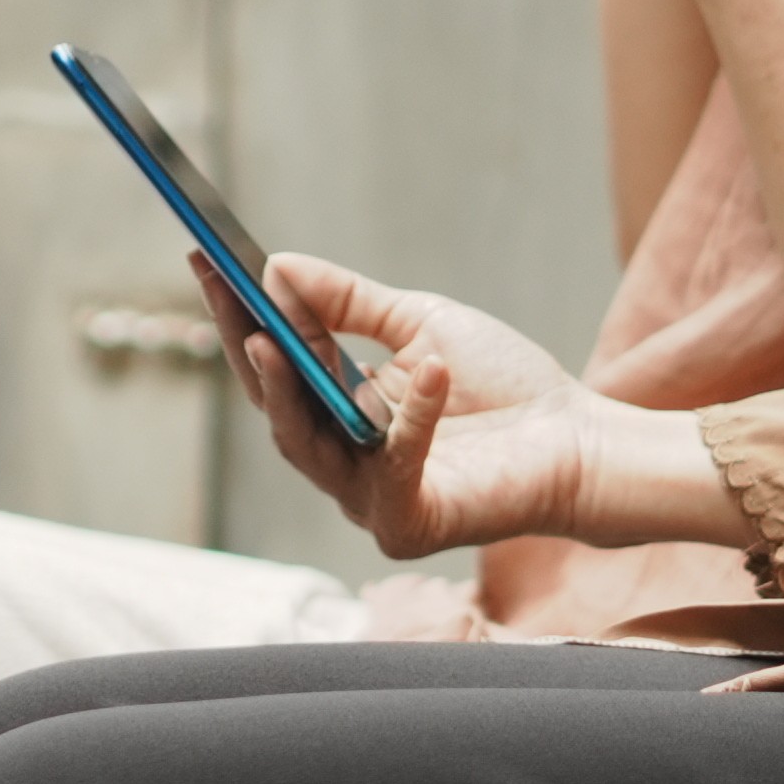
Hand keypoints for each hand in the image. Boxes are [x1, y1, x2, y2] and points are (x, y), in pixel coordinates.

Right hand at [216, 248, 619, 560]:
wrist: (578, 443)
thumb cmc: (506, 388)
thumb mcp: (421, 325)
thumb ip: (349, 302)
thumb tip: (277, 266)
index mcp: (338, 412)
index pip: (272, 365)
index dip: (234, 315)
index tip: (204, 260)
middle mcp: (341, 460)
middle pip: (273, 407)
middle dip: (242, 347)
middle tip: (222, 294)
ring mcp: (369, 498)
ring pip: (306, 446)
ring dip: (288, 389)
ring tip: (270, 336)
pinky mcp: (407, 523)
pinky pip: (395, 467)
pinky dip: (414, 416)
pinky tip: (433, 370)